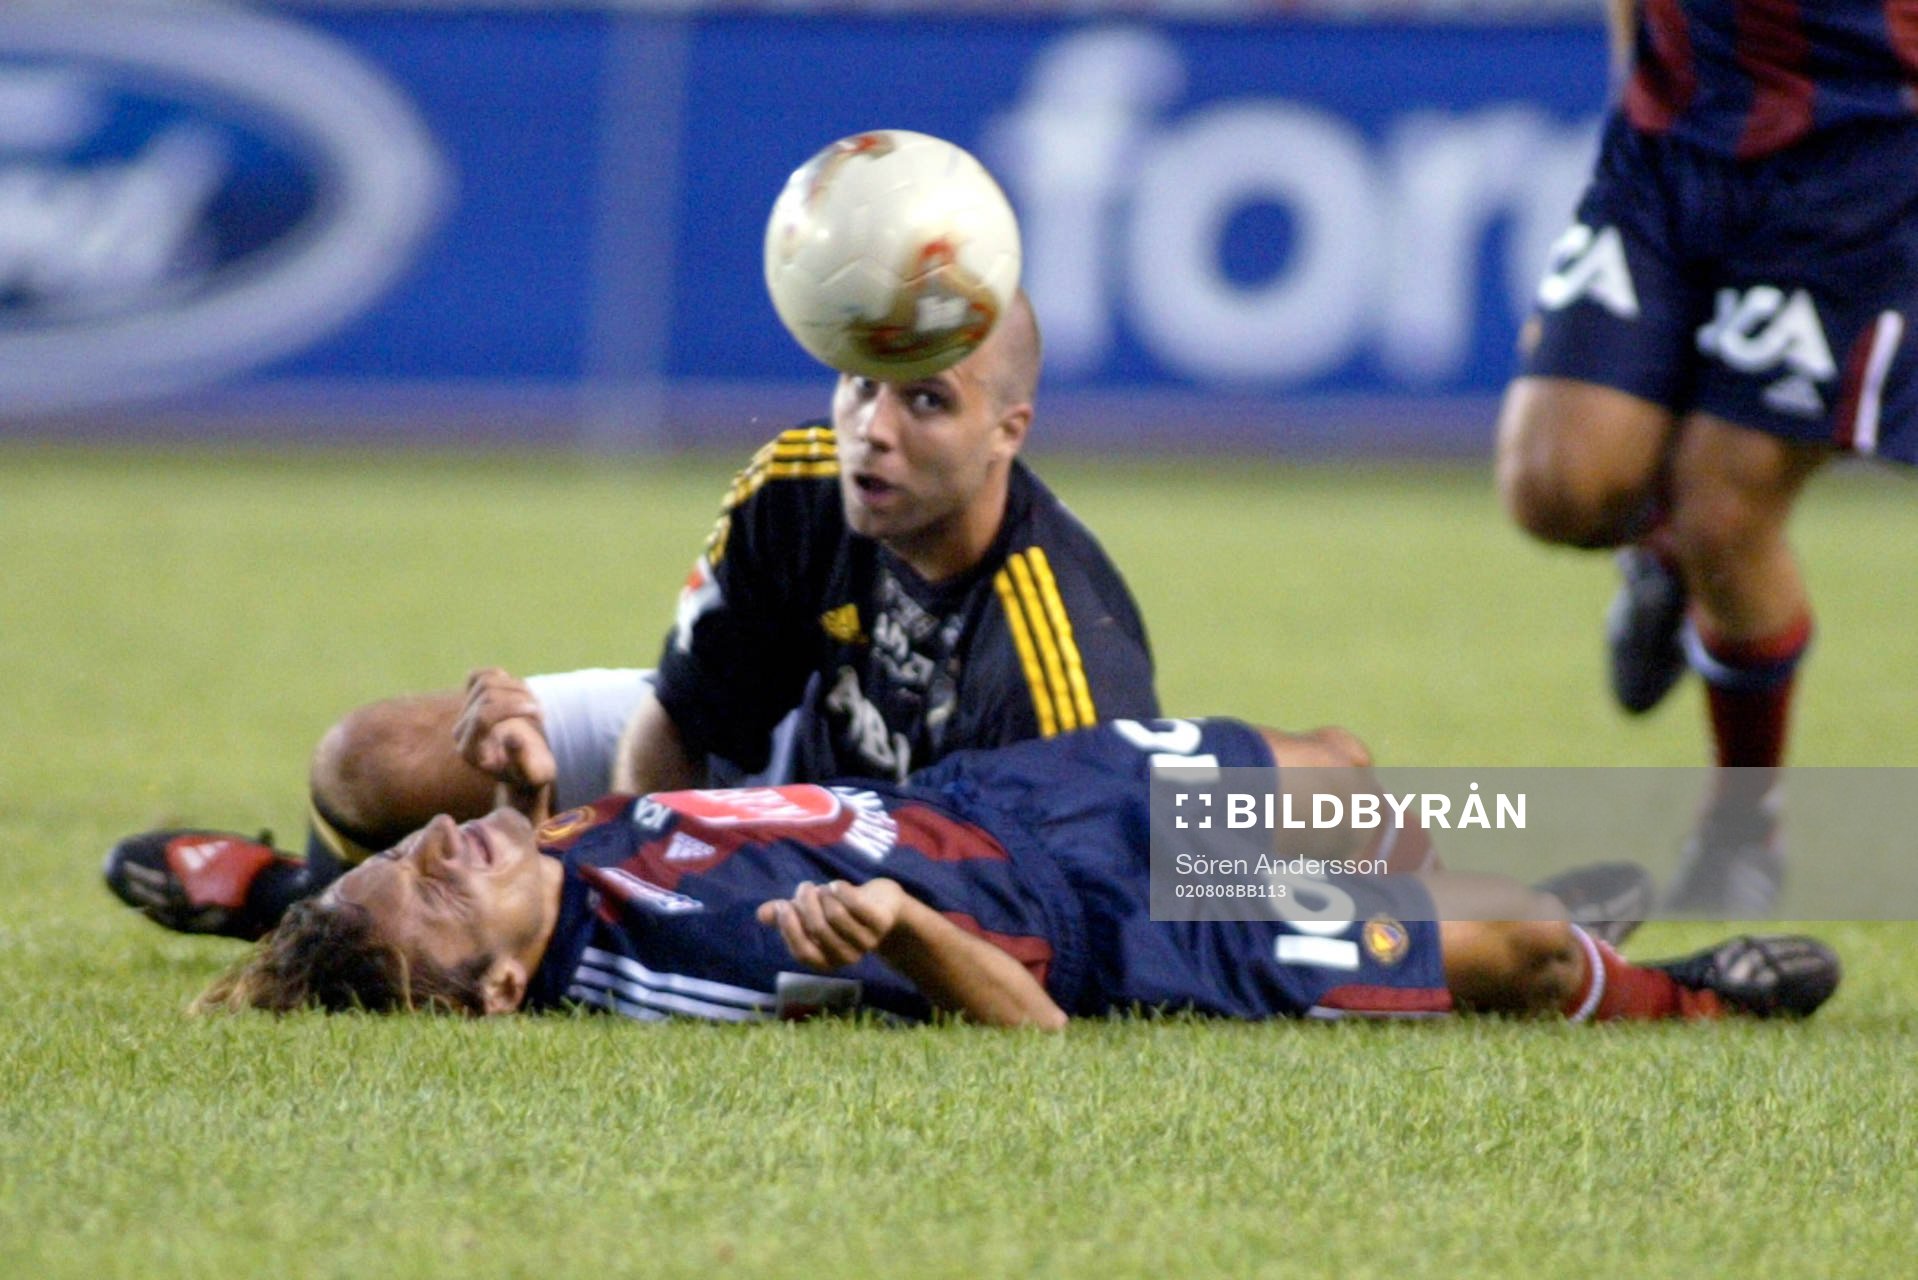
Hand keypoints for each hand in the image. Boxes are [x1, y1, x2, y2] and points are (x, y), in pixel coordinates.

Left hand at [455, 668, 554, 821]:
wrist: (525, 770)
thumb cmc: (531, 774)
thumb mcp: (532, 774)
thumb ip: (520, 759)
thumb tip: (512, 737)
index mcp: (469, 751)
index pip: (483, 716)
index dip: (511, 708)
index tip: (538, 710)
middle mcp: (460, 732)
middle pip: (486, 695)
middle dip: (518, 698)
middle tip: (540, 712)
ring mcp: (464, 715)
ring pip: (486, 681)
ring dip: (516, 687)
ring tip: (534, 704)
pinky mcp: (470, 703)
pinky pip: (477, 676)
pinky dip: (501, 677)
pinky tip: (519, 691)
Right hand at [756, 878, 909, 970]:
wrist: (881, 902)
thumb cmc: (838, 909)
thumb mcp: (809, 913)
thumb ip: (785, 915)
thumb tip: (761, 914)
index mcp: (827, 961)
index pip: (803, 953)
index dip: (789, 928)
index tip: (783, 905)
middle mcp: (847, 957)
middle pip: (818, 930)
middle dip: (806, 903)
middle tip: (803, 887)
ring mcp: (866, 942)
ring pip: (836, 916)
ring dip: (825, 895)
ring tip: (824, 888)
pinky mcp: (881, 923)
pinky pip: (855, 905)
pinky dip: (841, 890)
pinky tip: (837, 884)